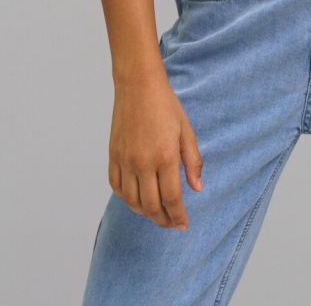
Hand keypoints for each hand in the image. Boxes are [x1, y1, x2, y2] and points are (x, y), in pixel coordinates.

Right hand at [108, 72, 202, 231]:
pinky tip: (138, 199)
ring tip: (157, 214)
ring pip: (132, 201)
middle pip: (151, 206)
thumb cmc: (166, 106)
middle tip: (172, 223)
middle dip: (163, 220)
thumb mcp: (186, 130)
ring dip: (145, 213)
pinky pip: (117, 188)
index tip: (183, 225)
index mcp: (165, 156)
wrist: (138, 86)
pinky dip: (127, 199)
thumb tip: (197, 189)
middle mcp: (143, 162)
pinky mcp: (113, 156)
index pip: (172, 198)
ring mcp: (125, 161)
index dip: (178, 216)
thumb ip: (193, 161)